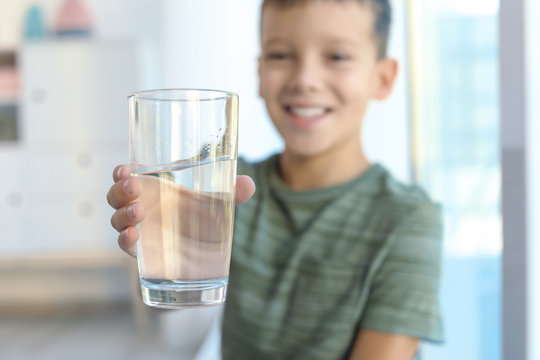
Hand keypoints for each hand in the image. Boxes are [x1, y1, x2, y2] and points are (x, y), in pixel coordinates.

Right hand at [107, 164, 255, 258]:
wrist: (201, 256)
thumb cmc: (201, 220)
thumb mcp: (215, 204)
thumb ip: (232, 193)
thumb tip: (249, 185)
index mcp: (153, 191)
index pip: (127, 177)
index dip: (121, 172)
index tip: (126, 167)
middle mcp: (141, 208)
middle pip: (117, 197)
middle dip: (121, 190)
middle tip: (135, 186)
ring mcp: (140, 230)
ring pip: (118, 220)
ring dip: (123, 214)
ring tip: (138, 211)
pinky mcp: (143, 252)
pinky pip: (126, 245)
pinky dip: (125, 240)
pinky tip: (132, 235)